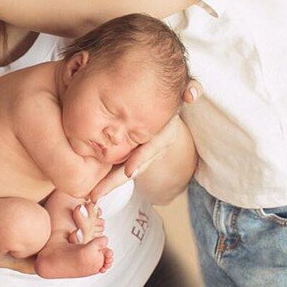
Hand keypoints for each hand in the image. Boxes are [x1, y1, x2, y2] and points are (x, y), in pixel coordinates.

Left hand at [90, 80, 201, 201]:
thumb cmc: (168, 101)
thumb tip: (193, 94)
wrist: (164, 111)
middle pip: (133, 168)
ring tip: (93, 195)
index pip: (152, 149)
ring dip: (108, 185)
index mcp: (162, 135)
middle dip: (115, 181)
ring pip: (123, 172)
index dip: (141, 159)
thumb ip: (191, 90)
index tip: (129, 171)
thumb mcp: (181, 95)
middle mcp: (152, 148)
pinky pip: (117, 168)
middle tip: (98, 194)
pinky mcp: (129, 156)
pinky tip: (93, 190)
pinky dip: (106, 181)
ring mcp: (142, 155)